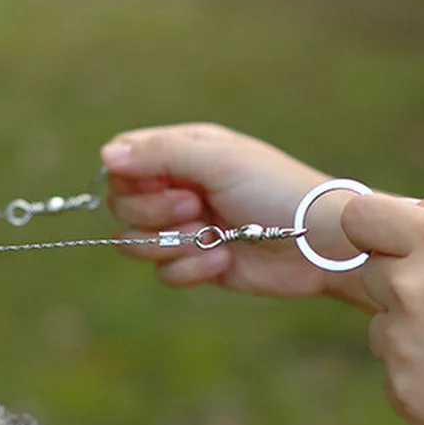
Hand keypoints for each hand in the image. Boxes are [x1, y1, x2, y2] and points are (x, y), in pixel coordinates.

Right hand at [101, 123, 358, 296]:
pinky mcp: (196, 262)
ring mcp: (185, 226)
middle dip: (153, 214)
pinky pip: (164, 273)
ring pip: (135, 242)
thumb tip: (104, 156)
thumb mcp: (218, 161)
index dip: (129, 178)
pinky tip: (224, 260)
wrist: (319, 243)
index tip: (161, 183)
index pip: (121, 161)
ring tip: (211, 239)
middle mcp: (177, 186)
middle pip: (121, 204)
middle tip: (195, 208)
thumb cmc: (275, 190)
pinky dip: (191, 270)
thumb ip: (160, 155)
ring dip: (173, 244)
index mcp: (182, 151)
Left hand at [343, 193, 423, 424]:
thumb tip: (408, 208)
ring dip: (410, 333)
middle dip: (401, 284)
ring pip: (381, 327)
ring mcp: (401, 343)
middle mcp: (410, 288)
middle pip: (371, 274)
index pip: (360, 218)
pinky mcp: (399, 389)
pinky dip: (420, 376)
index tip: (386, 244)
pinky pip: (393, 372)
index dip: (371, 230)